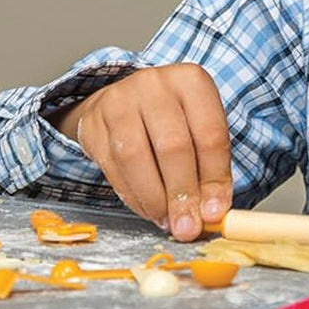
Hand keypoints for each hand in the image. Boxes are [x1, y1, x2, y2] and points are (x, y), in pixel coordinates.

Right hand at [48, 63, 231, 240]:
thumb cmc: (176, 119)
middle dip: (182, 194)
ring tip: (167, 221)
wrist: (131, 100)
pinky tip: (148, 209)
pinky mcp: (94, 122)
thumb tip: (211, 213)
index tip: (215, 213)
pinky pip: (112, 166)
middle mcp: (155, 84)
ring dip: (154, 198)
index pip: (209, 135)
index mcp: (192, 81)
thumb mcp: (201, 132)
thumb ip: (210, 170)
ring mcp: (119, 99)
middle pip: (172, 146)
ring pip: (135, 157)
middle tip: (188, 227)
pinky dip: (132, 196)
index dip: (214, 179)